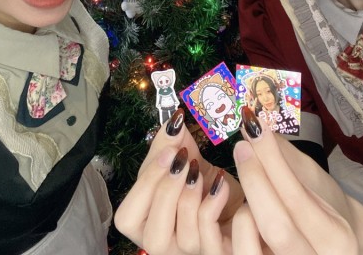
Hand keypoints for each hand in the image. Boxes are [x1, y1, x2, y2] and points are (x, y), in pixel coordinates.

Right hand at [114, 109, 243, 254]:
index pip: (127, 218)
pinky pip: (211, 235)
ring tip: (199, 171)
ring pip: (184, 238)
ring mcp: (189, 253)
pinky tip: (221, 183)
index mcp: (144, 224)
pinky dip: (213, 204)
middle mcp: (162, 246)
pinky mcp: (215, 251)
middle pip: (153, 235)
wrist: (235, 201)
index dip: (145, 186)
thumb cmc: (202, 184)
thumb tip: (173, 122)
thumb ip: (170, 145)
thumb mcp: (182, 162)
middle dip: (168, 191)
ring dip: (190, 198)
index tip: (167, 154)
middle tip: (184, 161)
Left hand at [232, 107, 362, 253]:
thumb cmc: (320, 207)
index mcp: (336, 239)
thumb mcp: (313, 184)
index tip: (254, 127)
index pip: (296, 198)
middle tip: (241, 146)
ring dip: (242, 209)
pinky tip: (237, 207)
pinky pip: (238, 251)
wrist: (330, 246)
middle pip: (274, 226)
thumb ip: (284, 159)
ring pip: (250, 246)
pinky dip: (232, 227)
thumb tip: (253, 124)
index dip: (271, 161)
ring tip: (245, 187)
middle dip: (254, 181)